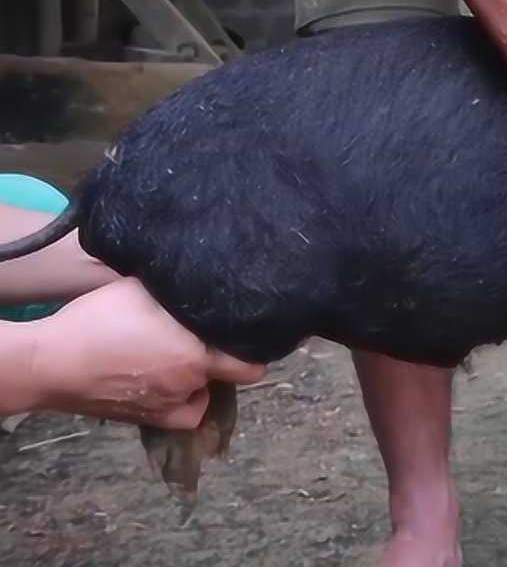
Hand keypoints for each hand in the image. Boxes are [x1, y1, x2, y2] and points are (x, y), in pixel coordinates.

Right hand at [31, 278, 265, 427]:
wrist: (52, 363)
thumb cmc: (97, 321)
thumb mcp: (142, 291)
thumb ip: (179, 295)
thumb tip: (203, 284)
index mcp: (196, 357)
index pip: (249, 365)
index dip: (255, 351)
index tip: (253, 336)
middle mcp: (189, 386)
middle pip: (224, 374)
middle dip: (219, 357)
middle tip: (205, 338)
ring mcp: (168, 407)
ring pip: (201, 394)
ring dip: (199, 379)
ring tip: (182, 358)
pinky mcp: (148, 420)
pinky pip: (182, 413)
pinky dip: (183, 401)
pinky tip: (171, 384)